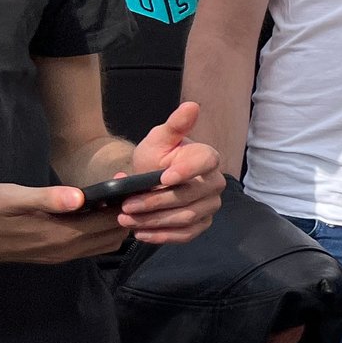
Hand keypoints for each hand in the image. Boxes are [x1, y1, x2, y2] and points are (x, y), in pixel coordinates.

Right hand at [0, 182, 128, 266]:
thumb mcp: (9, 197)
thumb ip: (46, 198)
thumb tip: (80, 197)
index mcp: (59, 236)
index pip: (110, 224)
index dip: (125, 203)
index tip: (128, 181)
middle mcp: (63, 251)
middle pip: (112, 236)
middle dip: (125, 213)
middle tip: (123, 186)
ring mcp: (55, 255)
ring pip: (101, 244)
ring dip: (112, 223)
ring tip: (110, 196)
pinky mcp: (46, 253)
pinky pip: (85, 246)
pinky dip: (97, 230)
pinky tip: (89, 209)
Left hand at [121, 101, 223, 243]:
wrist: (152, 180)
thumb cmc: (157, 157)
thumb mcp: (158, 140)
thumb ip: (174, 125)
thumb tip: (191, 106)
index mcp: (208, 157)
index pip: (205, 162)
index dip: (186, 170)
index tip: (163, 177)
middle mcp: (215, 183)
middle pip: (188, 196)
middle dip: (155, 202)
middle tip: (126, 205)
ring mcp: (210, 206)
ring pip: (185, 217)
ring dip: (153, 221)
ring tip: (126, 220)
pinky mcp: (202, 224)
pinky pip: (186, 234)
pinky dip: (162, 236)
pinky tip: (140, 234)